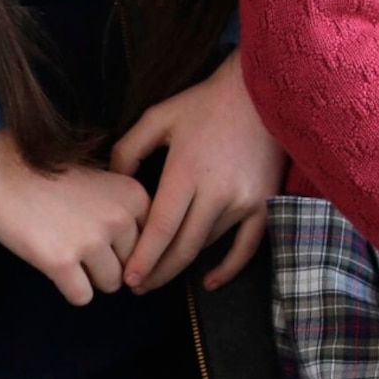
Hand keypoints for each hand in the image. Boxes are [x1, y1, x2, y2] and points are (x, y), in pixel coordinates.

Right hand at [0, 131, 150, 304]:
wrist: (0, 168)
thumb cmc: (46, 176)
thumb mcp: (101, 183)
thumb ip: (123, 212)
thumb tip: (137, 261)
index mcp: (134, 196)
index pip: (148, 243)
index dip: (125, 246)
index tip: (104, 240)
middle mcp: (119, 218)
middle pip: (131, 267)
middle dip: (108, 263)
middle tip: (78, 244)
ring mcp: (91, 240)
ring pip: (110, 285)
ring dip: (90, 277)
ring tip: (66, 253)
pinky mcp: (62, 261)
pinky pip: (82, 297)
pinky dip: (69, 289)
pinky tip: (53, 266)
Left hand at [111, 51, 286, 292]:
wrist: (261, 91)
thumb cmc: (204, 104)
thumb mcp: (158, 117)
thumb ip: (128, 150)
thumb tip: (113, 185)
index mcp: (187, 170)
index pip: (161, 228)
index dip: (143, 258)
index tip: (127, 279)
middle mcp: (217, 191)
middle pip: (183, 247)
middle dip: (157, 272)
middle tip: (137, 287)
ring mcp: (245, 201)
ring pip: (208, 246)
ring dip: (182, 267)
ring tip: (158, 276)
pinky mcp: (266, 204)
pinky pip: (247, 248)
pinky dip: (228, 269)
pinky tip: (208, 282)